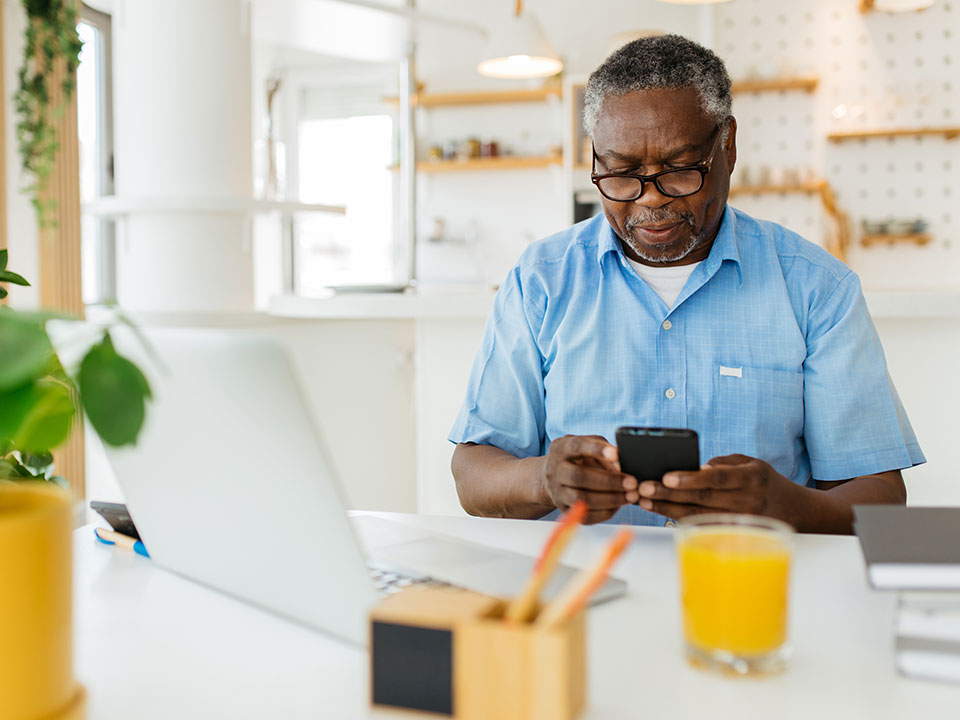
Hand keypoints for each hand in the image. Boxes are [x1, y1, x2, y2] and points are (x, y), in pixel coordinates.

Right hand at [539, 435, 638, 523]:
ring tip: (630, 496)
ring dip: (610, 499)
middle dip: (609, 481)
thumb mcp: (588, 445)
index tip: (616, 454)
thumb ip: (603, 450)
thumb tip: (621, 463)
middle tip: (632, 483)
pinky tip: (618, 505)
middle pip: (579, 477)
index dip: (596, 449)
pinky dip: (604, 512)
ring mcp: (557, 491)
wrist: (554, 476)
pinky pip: (584, 516)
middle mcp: (555, 469)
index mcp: (562, 448)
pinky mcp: (564, 509)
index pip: (577, 446)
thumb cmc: (578, 457)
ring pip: (581, 499)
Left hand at [636, 454, 799, 524]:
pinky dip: (679, 517)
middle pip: (703, 498)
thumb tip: (692, 467)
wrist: (795, 510)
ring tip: (644, 500)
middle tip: (643, 488)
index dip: (691, 478)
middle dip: (669, 494)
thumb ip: (723, 462)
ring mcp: (741, 520)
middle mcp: (747, 501)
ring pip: (698, 515)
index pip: (717, 478)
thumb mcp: (751, 463)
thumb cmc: (765, 481)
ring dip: (668, 508)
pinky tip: (660, 510)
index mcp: (751, 478)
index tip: (666, 477)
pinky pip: (702, 525)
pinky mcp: (734, 532)